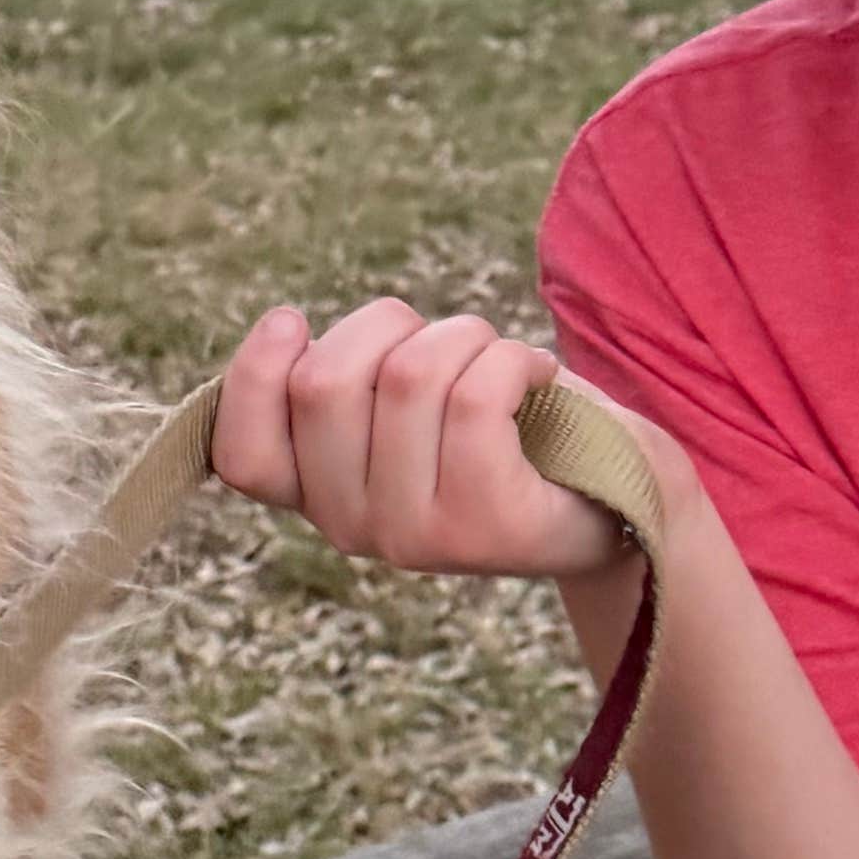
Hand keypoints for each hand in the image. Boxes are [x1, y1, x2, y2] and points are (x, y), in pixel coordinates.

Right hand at [213, 301, 636, 581]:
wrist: (619, 494)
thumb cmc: (501, 423)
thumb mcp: (403, 400)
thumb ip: (341, 379)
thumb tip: (281, 332)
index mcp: (317, 494)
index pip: (239, 452)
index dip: (252, 372)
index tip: (295, 322)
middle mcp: (352, 528)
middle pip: (323, 383)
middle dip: (387, 324)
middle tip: (443, 342)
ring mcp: (414, 536)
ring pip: (407, 377)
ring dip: (464, 336)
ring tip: (499, 360)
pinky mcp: (484, 528)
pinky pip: (477, 397)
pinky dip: (514, 360)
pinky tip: (536, 378)